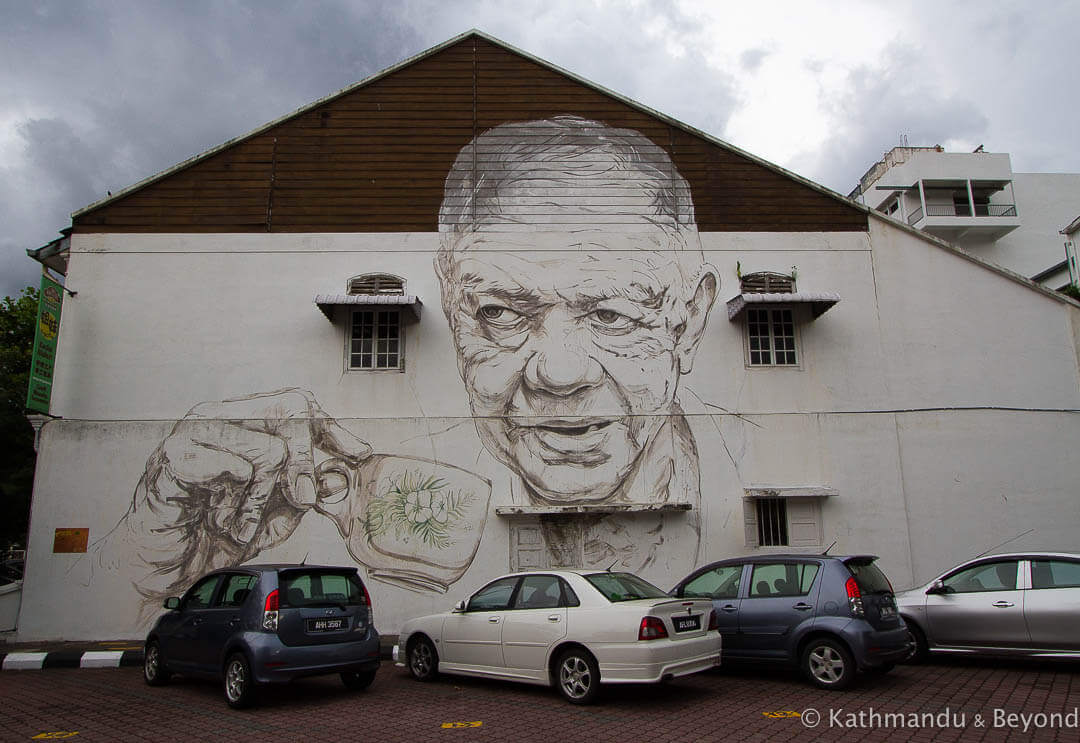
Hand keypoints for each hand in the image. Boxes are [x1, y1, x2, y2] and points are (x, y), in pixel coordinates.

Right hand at [106, 389, 370, 598]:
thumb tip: (336, 473)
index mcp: (247, 423)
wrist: (163, 566)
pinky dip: (233, 505)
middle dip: (306, 465)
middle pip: (292, 413)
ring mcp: (196, 429)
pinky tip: (214, 517)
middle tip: (300, 501)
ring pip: (268, 451)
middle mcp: (224, 415)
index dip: (334, 431)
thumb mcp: (277, 512)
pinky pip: (234, 470)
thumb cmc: (216, 532)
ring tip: (236, 519)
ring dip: (259, 500)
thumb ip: (307, 489)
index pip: (301, 407)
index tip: (360, 455)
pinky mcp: (175, 453)